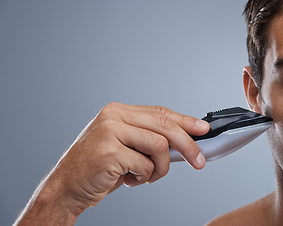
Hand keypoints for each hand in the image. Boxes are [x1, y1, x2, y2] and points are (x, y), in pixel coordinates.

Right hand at [17, 103, 209, 223]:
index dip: (184, 121)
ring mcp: (110, 131)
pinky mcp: (110, 151)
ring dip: (160, 168)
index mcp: (118, 111)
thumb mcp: (125, 147)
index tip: (202, 129)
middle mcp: (113, 116)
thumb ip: (149, 139)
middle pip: (164, 125)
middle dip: (187, 144)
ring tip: (146, 176)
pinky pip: (146, 165)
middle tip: (199, 161)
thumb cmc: (98, 167)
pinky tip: (129, 180)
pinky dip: (144, 177)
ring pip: (160, 145)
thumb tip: (184, 142)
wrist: (66, 186)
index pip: (160, 112)